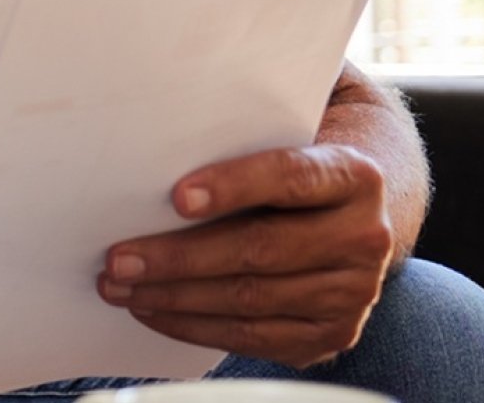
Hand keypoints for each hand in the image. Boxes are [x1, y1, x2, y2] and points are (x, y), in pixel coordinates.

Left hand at [100, 144, 391, 367]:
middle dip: (179, 257)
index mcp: (354, 177)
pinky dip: (192, 325)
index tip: (177, 197)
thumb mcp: (279, 147)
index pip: (290, 177)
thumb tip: (149, 157)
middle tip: (118, 258)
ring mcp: (352, 293)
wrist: (347, 219)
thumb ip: (235, 146)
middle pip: (261, 249)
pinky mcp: (330, 334)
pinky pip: (251, 336)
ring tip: (119, 286)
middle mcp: (365, 237)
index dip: (233, 186)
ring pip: (250, 298)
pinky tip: (152, 310)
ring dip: (174, 296)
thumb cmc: (289, 176)